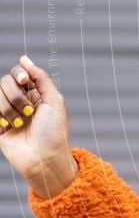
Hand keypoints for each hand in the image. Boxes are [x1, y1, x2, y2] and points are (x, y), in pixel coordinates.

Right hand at [0, 55, 76, 197]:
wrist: (43, 158)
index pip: (19, 73)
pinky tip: (7, 127)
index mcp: (36, 93)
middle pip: (5, 82)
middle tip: (28, 112)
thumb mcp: (54, 100)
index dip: (19, 74)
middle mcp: (20, 101)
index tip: (24, 80)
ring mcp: (7, 113)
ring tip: (21, 123)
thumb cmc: (53, 131)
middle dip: (16, 95)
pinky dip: (0, 116)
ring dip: (9, 108)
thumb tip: (24, 58)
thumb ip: (40, 78)